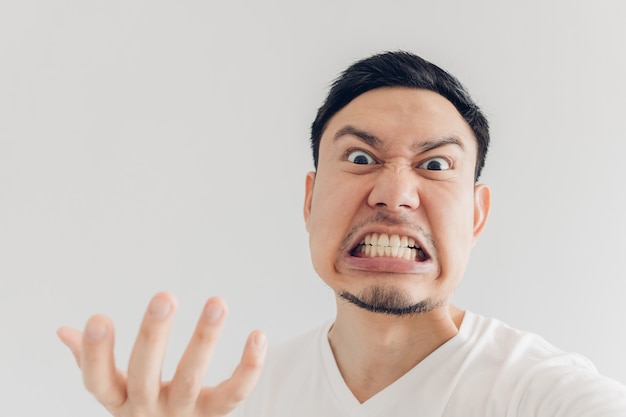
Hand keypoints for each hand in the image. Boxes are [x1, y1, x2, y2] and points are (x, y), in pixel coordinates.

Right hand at [57, 292, 265, 416]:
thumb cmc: (141, 411)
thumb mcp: (114, 393)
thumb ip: (93, 363)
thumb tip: (64, 331)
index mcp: (117, 401)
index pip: (97, 381)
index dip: (95, 354)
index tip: (97, 317)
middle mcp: (145, 410)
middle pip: (145, 375)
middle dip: (153, 336)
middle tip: (165, 296)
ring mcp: (180, 415)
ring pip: (191, 379)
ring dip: (204, 339)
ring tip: (217, 302)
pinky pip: (234, 394)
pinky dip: (249, 366)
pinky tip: (258, 334)